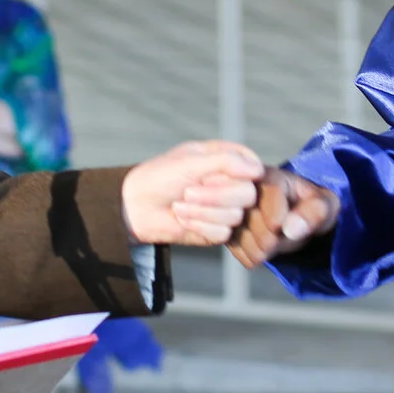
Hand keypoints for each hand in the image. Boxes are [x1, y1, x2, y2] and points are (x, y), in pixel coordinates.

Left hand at [121, 140, 264, 245]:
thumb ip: (225, 162)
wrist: (136, 207)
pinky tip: (183, 218)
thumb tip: (256, 169)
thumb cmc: (160, 177)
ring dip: (202, 211)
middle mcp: (230, 183)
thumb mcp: (191, 162)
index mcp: (227, 159)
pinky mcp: (217, 229)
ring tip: (180, 204)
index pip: (253, 167)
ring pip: (235, 215)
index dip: (236, 174)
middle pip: (247, 194)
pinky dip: (199, 225)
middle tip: (188, 191)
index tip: (209, 174)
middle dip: (215, 196)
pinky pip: (223, 232)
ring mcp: (225, 208)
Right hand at [229, 170, 339, 267]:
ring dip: (262, 250)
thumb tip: (290, 228)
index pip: (264, 194)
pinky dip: (253, 256)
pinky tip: (263, 246)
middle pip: (249, 220)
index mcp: (268, 175)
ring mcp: (231, 211)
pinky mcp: (225, 230)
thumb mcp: (325, 204)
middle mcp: (244, 190)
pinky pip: (237, 252)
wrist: (297, 219)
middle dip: (270, 238)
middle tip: (283, 236)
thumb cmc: (312, 207)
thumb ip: (315, 212)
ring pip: (240, 239)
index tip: (284, 227)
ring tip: (274, 240)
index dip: (277, 216)